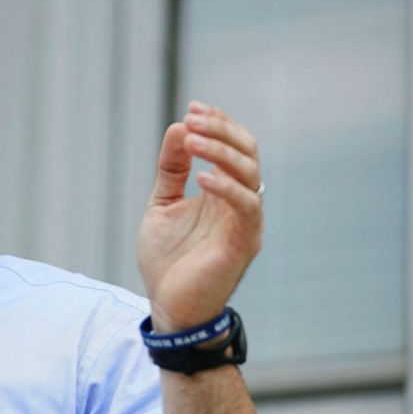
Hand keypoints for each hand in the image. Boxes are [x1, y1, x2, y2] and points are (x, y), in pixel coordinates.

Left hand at [137, 101, 262, 331]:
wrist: (169, 306)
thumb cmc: (168, 260)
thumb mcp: (162, 205)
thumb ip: (171, 170)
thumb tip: (178, 127)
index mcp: (222, 192)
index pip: (233, 146)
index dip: (218, 123)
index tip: (193, 107)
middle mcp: (238, 203)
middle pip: (246, 152)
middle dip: (221, 130)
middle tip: (193, 117)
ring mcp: (244, 222)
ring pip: (250, 173)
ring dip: (222, 151)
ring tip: (192, 138)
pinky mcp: (243, 243)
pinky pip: (247, 208)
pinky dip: (228, 188)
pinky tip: (202, 176)